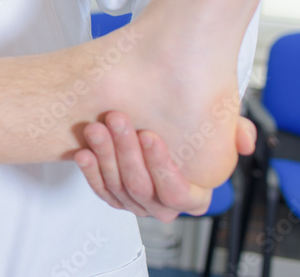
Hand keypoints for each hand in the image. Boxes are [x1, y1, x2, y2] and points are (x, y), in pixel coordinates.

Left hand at [75, 111, 256, 221]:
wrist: (155, 126)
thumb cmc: (187, 128)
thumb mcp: (217, 125)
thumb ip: (236, 131)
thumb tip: (242, 142)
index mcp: (194, 197)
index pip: (178, 193)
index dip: (162, 167)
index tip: (149, 135)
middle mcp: (164, 206)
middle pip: (142, 187)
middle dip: (127, 151)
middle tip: (117, 119)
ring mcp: (136, 204)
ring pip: (117, 187)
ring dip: (105, 156)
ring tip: (96, 128)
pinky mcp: (113, 196)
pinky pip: (100, 189)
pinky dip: (90, 171)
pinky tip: (83, 151)